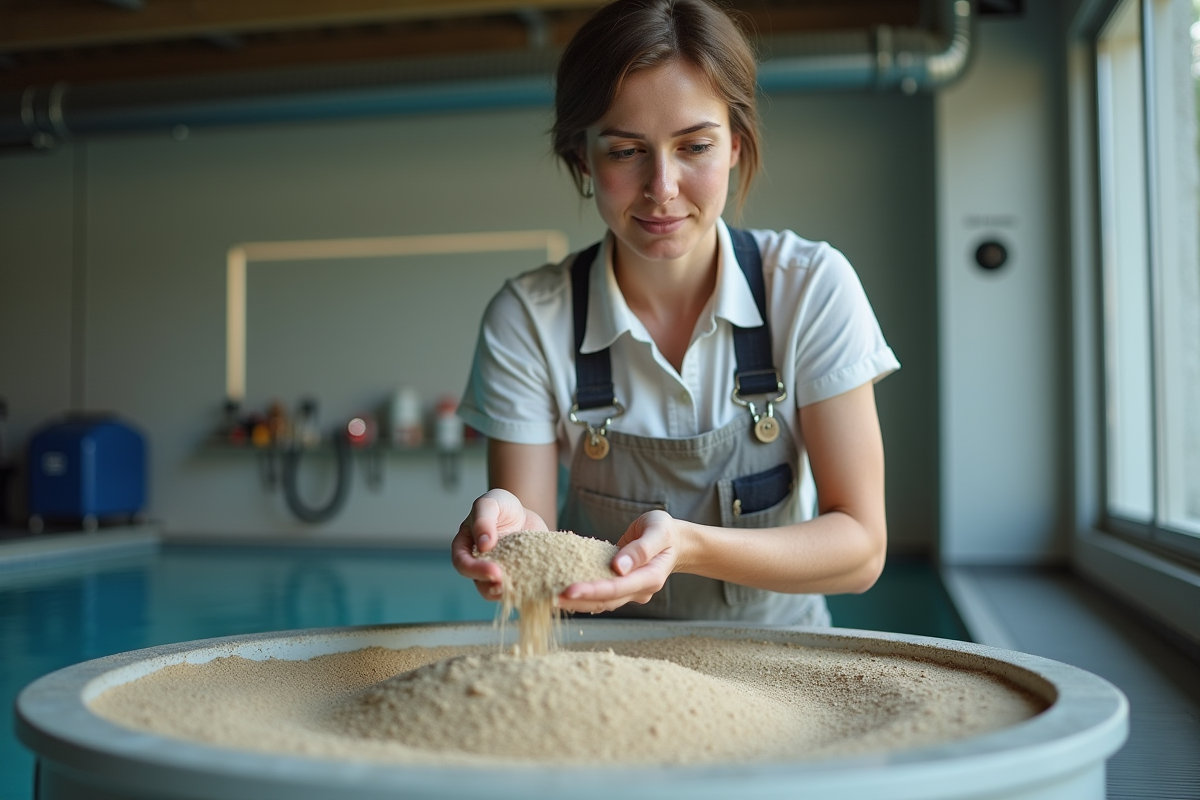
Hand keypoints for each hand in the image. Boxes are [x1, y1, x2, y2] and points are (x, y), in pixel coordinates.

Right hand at [451, 488, 548, 600]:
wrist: (522, 514)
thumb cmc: (500, 506)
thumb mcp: (490, 503)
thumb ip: (483, 519)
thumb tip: (484, 544)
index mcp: (465, 550)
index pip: (463, 564)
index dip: (476, 570)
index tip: (494, 570)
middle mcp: (482, 568)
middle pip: (483, 586)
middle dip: (495, 588)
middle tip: (509, 585)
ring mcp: (502, 577)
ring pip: (506, 594)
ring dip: (518, 595)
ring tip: (532, 591)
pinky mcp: (522, 579)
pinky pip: (527, 590)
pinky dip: (538, 591)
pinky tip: (552, 590)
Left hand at [557, 510, 679, 612]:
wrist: (674, 541)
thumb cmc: (665, 531)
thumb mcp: (657, 531)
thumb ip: (641, 549)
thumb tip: (619, 567)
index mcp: (650, 578)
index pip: (617, 588)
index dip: (593, 591)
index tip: (569, 590)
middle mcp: (639, 590)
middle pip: (606, 601)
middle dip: (578, 601)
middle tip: (550, 598)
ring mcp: (629, 591)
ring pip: (601, 602)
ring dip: (577, 602)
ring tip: (550, 597)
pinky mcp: (620, 586)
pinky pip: (600, 594)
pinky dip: (582, 594)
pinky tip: (562, 591)